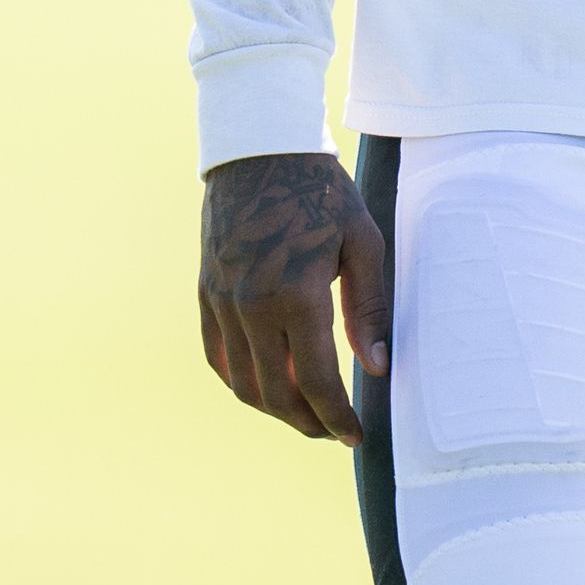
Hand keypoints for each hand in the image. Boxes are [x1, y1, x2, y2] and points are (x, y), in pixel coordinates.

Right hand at [196, 150, 388, 441]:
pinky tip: (265, 385)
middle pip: (276, 393)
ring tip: (303, 414)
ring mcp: (222, 301)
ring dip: (273, 409)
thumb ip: (369, 309)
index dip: (336, 417)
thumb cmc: (320, 192)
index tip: (354, 435)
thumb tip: (378, 367)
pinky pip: (217, 356)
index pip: (315, 381)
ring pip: (242, 383)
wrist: (259, 149)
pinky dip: (239, 382)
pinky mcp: (206, 293)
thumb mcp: (361, 242)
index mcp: (295, 294)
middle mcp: (251, 305)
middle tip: (332, 432)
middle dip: (307, 423)